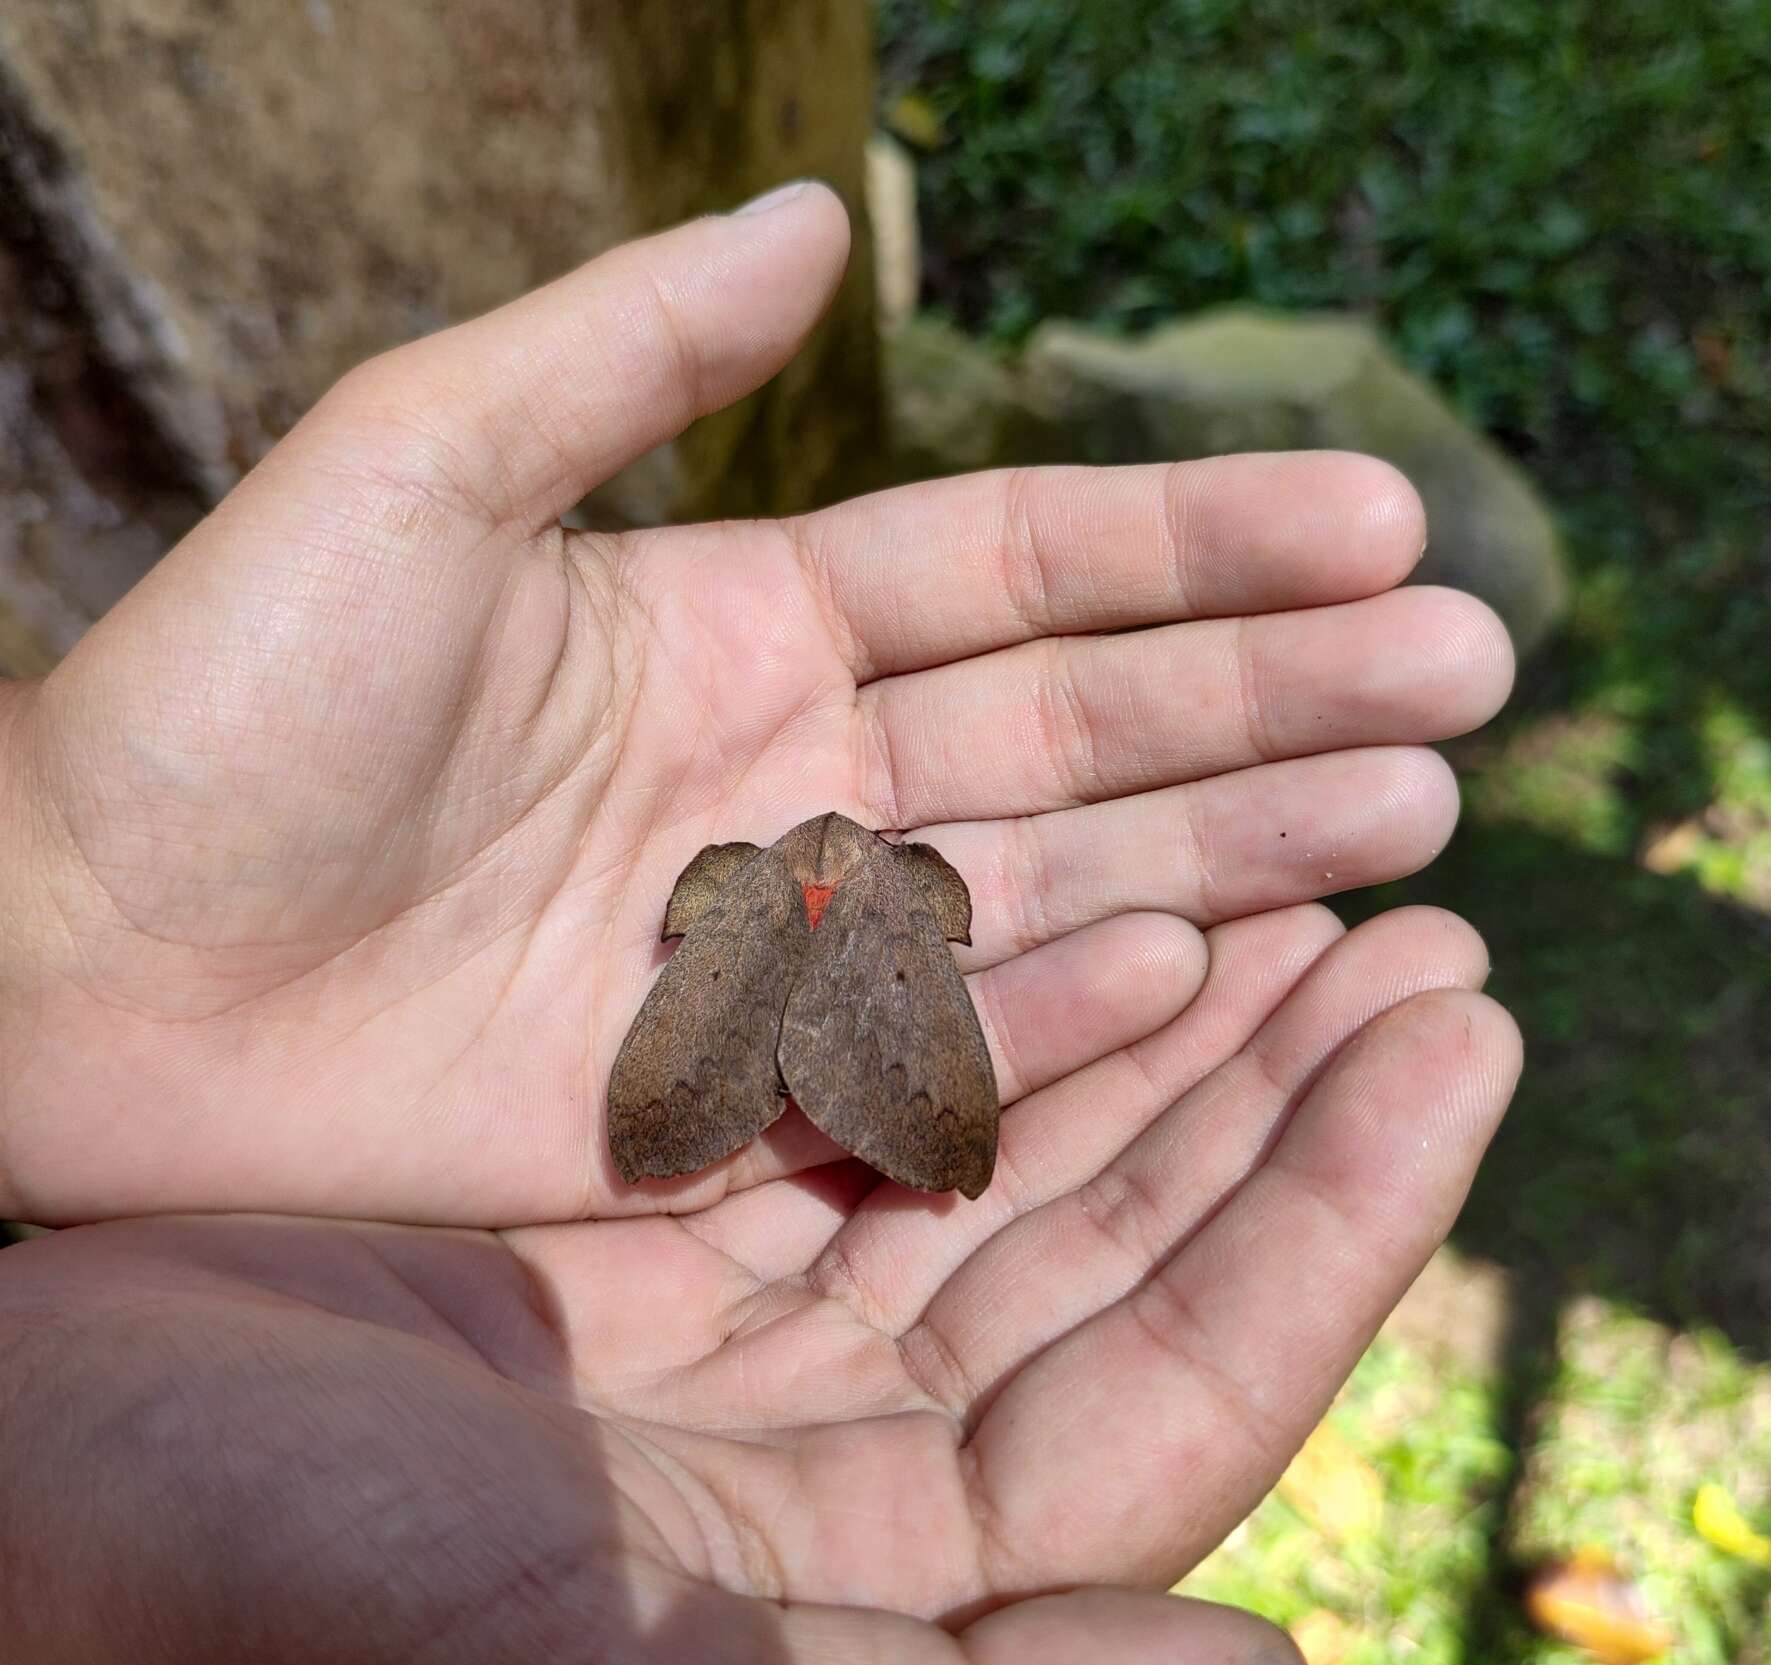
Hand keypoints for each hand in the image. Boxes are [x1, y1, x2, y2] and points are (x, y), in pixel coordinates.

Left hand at [0, 184, 1509, 1225]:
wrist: (83, 972)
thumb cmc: (219, 707)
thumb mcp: (418, 470)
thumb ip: (624, 354)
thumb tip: (819, 215)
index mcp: (744, 625)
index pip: (1023, 574)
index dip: (1200, 543)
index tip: (1381, 521)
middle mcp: (796, 784)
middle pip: (1082, 735)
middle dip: (1276, 704)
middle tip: (1468, 687)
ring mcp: (781, 949)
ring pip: (1053, 889)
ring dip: (1235, 852)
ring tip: (1409, 819)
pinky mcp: (737, 1098)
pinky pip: (943, 1045)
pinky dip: (1080, 1013)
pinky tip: (1230, 971)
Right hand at [0, 899, 1516, 1664]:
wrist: (20, 1527)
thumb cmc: (278, 1643)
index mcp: (880, 1617)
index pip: (1182, 1396)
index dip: (1342, 1221)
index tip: (1466, 1033)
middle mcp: (848, 1493)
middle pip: (1133, 1262)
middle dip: (1289, 1099)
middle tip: (1429, 923)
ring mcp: (757, 1359)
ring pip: (1025, 1171)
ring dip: (1173, 1030)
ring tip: (1314, 885)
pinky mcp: (656, 1256)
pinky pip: (882, 1110)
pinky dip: (993, 1011)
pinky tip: (1089, 907)